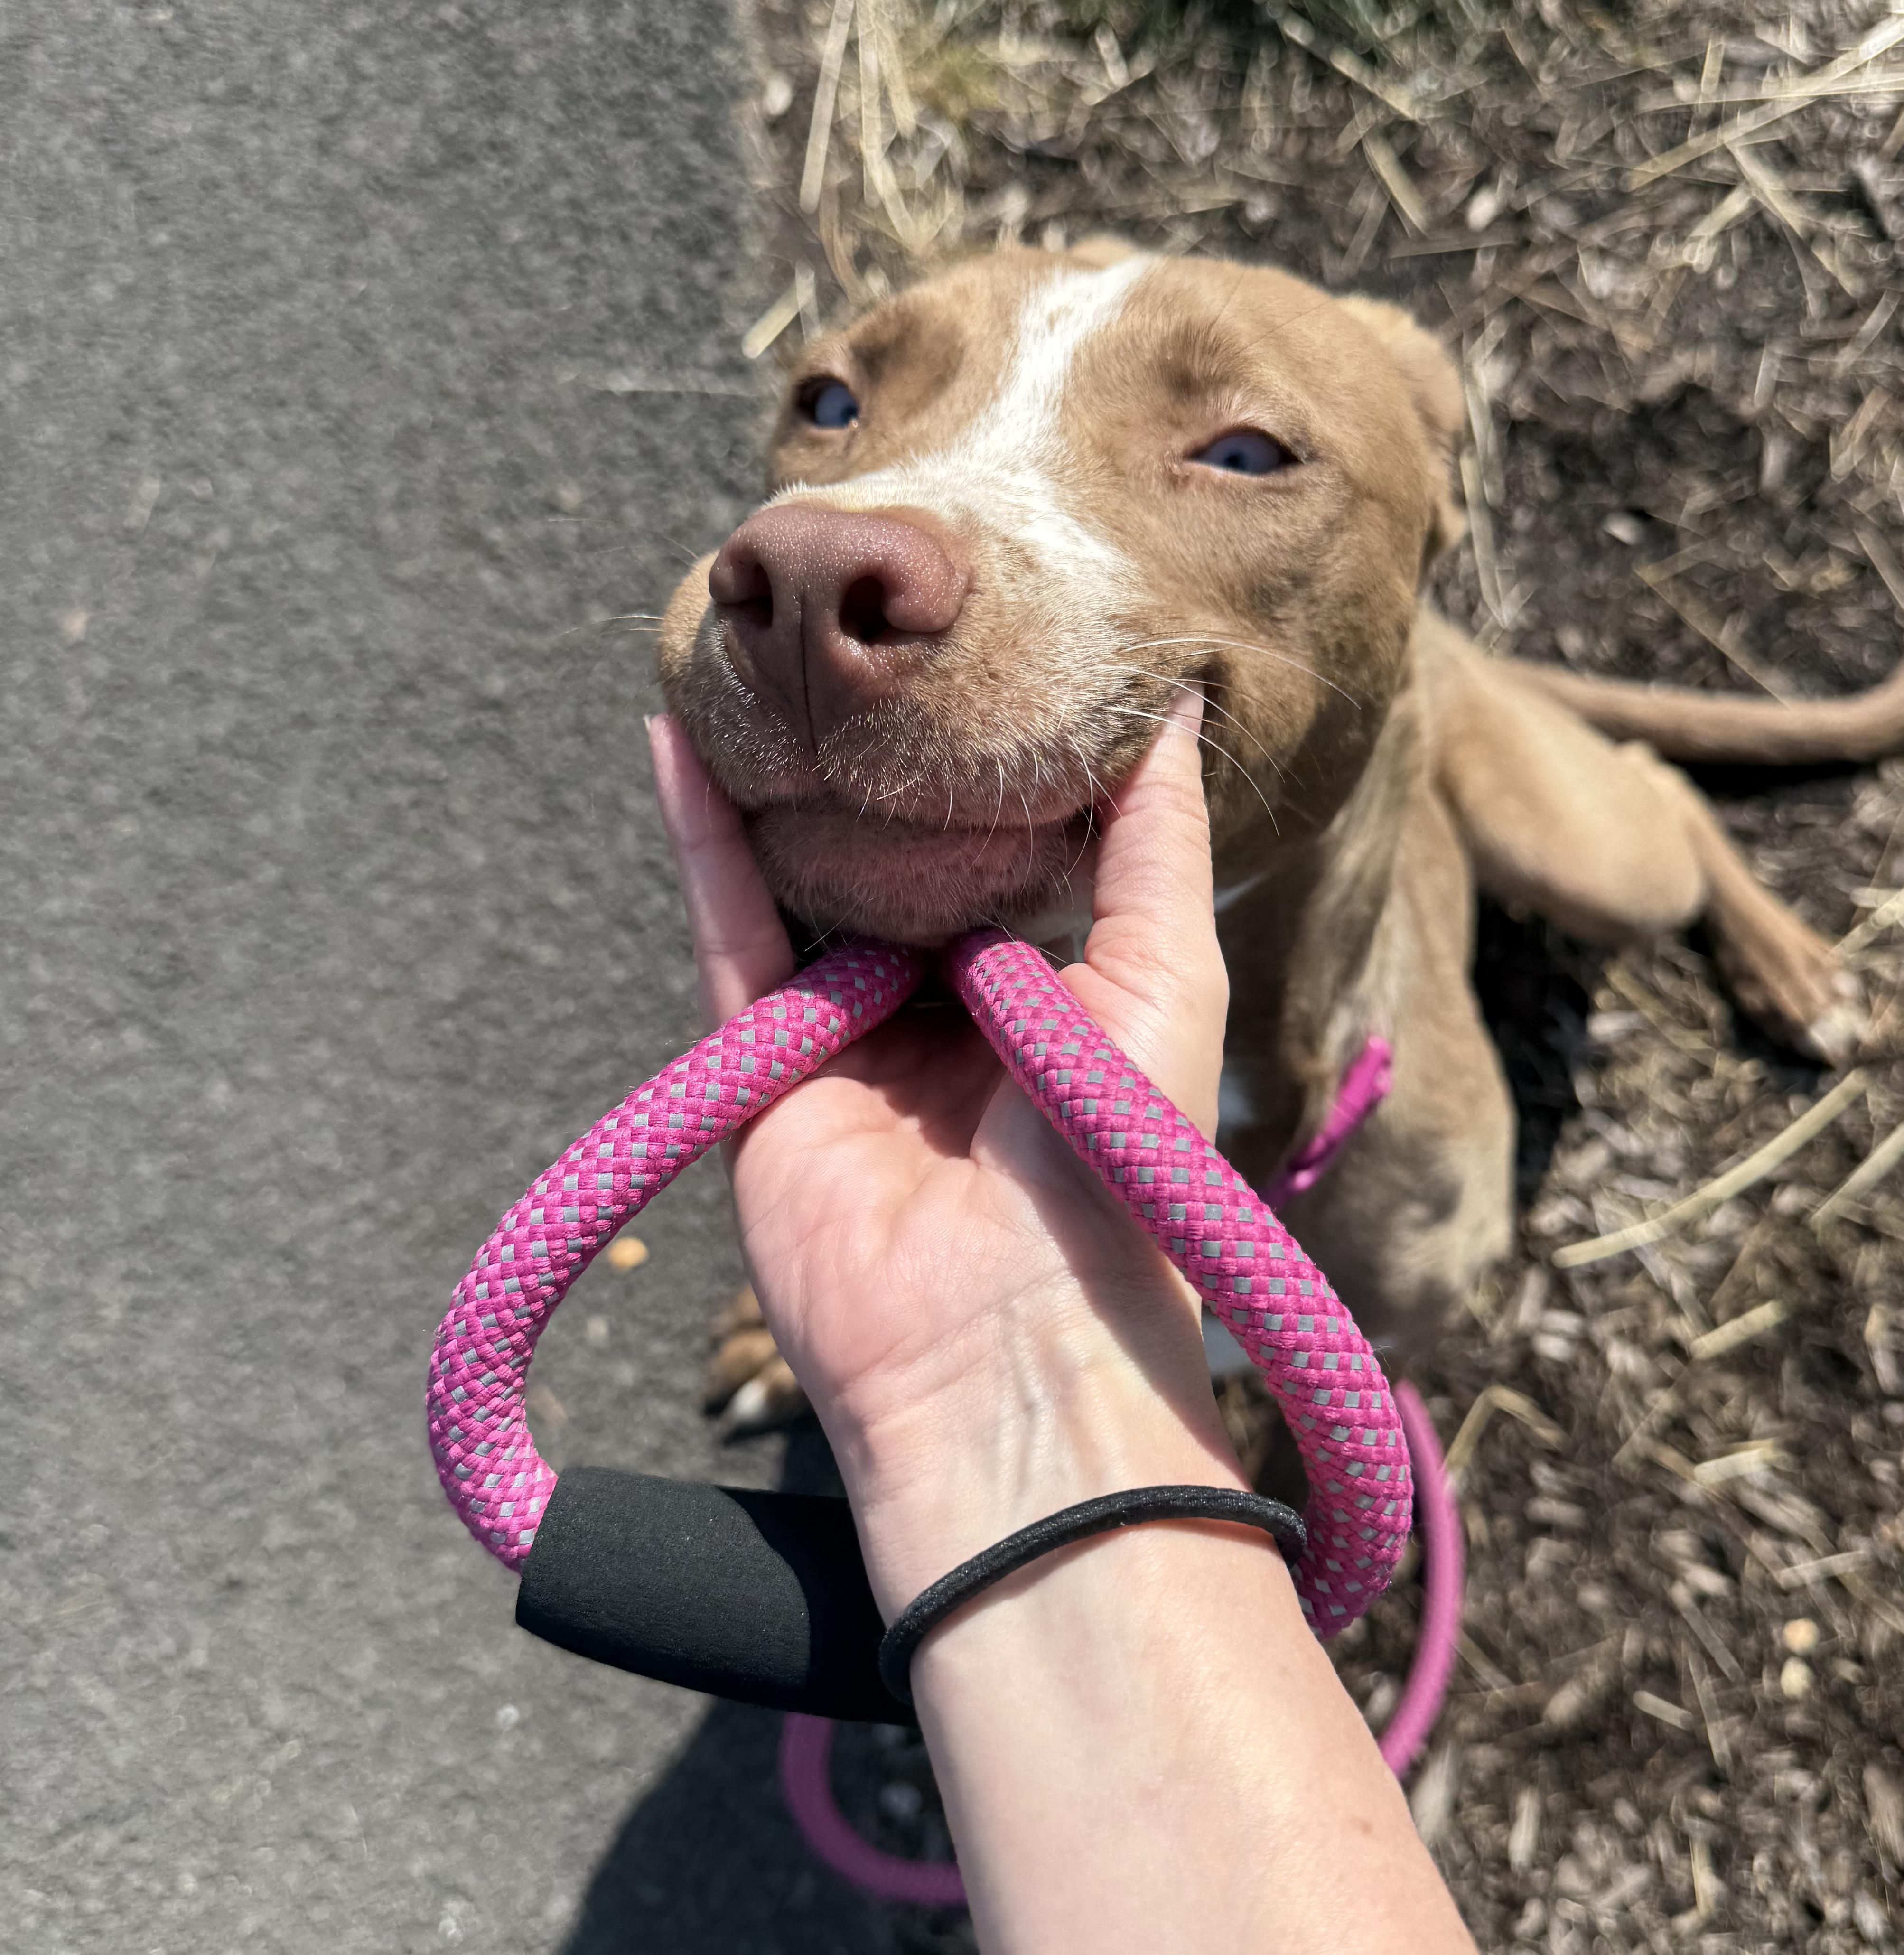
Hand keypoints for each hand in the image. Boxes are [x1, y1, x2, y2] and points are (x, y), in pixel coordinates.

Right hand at [647, 694, 1245, 1611]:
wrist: (1013, 1336)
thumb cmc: (1119, 1165)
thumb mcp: (1165, 975)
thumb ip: (1157, 841)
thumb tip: (1178, 698)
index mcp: (1041, 989)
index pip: (998, 845)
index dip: (978, 751)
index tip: (967, 634)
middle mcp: (938, 1005)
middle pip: (888, 854)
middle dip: (866, 756)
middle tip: (842, 617)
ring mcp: (843, 1032)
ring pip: (798, 875)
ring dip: (774, 773)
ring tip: (752, 644)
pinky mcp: (761, 1064)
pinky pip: (725, 928)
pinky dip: (700, 837)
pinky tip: (675, 735)